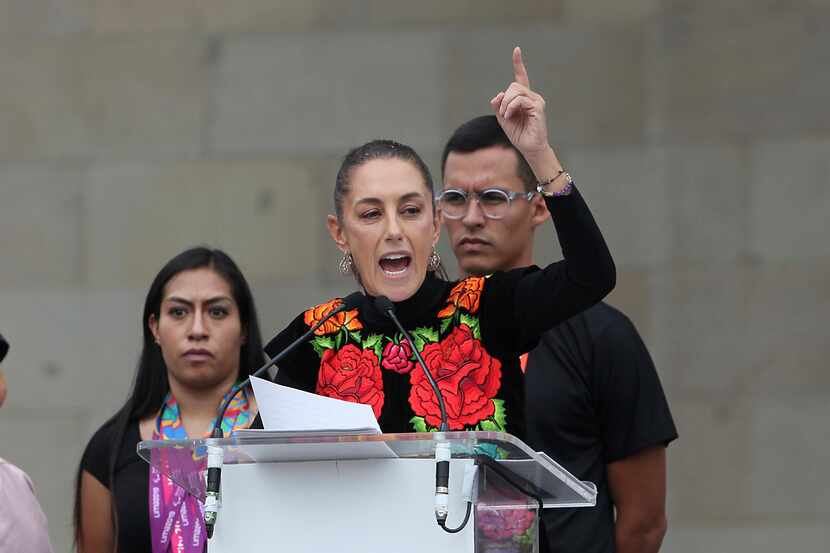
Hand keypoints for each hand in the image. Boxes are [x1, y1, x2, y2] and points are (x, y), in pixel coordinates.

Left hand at [490, 47, 551, 161]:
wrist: (529, 148)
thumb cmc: (518, 134)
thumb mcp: (503, 119)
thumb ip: (499, 106)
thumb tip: (497, 95)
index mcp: (524, 98)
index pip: (521, 77)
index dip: (518, 63)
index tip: (516, 50)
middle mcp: (532, 96)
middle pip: (514, 86)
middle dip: (504, 99)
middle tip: (503, 113)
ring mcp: (536, 101)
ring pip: (516, 91)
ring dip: (506, 104)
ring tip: (506, 116)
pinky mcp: (538, 107)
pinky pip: (520, 100)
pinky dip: (511, 107)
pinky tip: (509, 116)